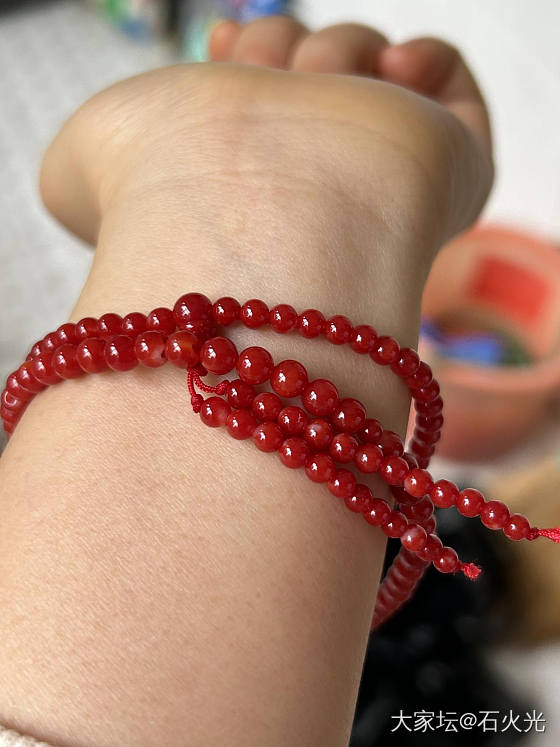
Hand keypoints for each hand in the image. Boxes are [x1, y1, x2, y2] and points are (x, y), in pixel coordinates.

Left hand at [41, 17, 492, 272]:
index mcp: (259, 191)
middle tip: (262, 71)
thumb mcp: (85, 166)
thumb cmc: (171, 191)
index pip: (268, 109)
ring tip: (314, 87)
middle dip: (283, 53)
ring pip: (371, 68)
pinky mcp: (450, 165)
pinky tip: (393, 69)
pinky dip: (427, 62)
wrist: (264, 213)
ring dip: (336, 53)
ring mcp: (387, 178)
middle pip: (316, 79)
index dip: (244, 61)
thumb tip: (106, 175)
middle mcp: (321, 187)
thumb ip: (90, 166)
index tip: (217, 49)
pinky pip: (450, 88)